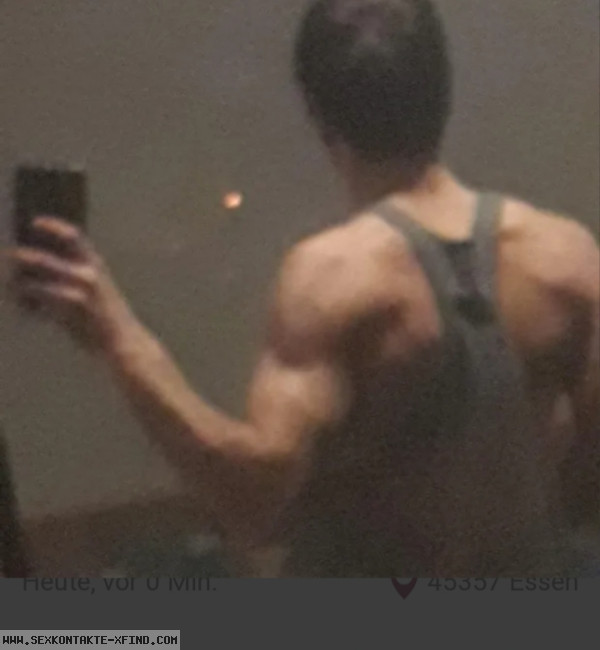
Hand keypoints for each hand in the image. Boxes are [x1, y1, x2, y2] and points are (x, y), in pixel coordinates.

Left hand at [7, 216, 137, 352]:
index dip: (52, 226)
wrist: (122, 341)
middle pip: (41, 259)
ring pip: (33, 283)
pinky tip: (26, 308)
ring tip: (12, 288)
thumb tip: (38, 266)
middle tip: (10, 259)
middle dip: (20, 260)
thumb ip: (73, 274)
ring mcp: (77, 292)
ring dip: (17, 285)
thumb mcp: (97, 288)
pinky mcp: (67, 312)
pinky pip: (37, 304)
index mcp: (96, 264)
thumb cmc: (106, 316)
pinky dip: (26, 304)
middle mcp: (87, 274)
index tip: (34, 222)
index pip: (73, 235)